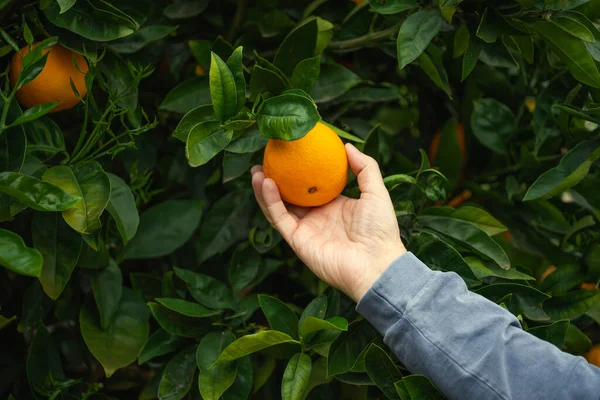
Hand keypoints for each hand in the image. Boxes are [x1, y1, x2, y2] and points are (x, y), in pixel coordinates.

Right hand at [251, 143, 405, 301]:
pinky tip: (265, 183)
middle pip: (289, 195)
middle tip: (263, 160)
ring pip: (278, 207)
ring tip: (255, 171)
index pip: (311, 186)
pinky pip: (280, 218)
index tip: (289, 153)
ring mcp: (305, 229)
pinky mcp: (297, 241)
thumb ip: (365, 168)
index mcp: (333, 206)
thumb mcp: (376, 191)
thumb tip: (347, 146)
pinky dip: (270, 202)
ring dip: (264, 190)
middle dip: (274, 179)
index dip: (299, 171)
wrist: (376, 264)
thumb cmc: (380, 230)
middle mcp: (316, 217)